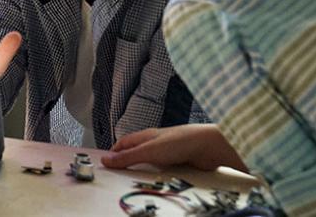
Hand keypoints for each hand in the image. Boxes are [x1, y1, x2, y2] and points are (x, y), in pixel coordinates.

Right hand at [102, 124, 247, 171]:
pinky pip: (165, 170)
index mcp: (146, 136)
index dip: (115, 152)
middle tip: (120, 174)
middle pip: (137, 153)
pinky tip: (160, 180)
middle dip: (129, 163)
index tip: (107, 162)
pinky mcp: (180, 161)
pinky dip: (161, 175)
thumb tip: (106, 160)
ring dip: (146, 171)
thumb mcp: (147, 151)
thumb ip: (127, 157)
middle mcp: (156, 143)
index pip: (124, 143)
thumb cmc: (181, 141)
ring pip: (152, 163)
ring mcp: (169, 152)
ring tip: (139, 180)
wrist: (209, 146)